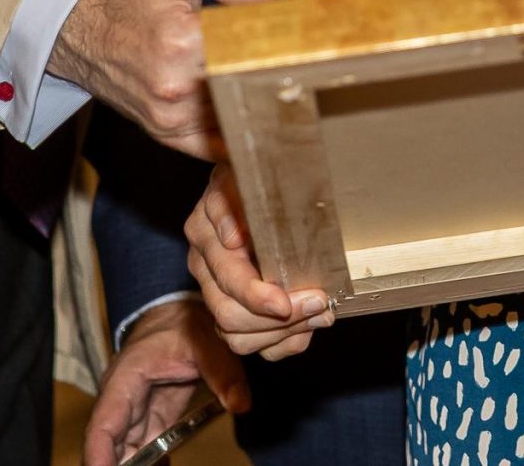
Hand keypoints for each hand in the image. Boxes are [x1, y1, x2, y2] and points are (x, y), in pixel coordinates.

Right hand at [51, 0, 275, 158]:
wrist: (82, 33)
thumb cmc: (134, 0)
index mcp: (181, 40)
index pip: (252, 46)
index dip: (277, 38)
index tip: (291, 33)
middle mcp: (174, 86)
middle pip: (249, 83)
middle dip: (270, 68)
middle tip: (290, 55)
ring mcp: (170, 117)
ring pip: (237, 114)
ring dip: (254, 97)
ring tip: (266, 75)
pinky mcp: (168, 135)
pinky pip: (218, 144)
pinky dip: (236, 129)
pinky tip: (247, 107)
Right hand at [83, 298, 247, 465]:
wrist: (183, 313)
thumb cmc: (186, 322)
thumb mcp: (209, 342)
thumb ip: (224, 373)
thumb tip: (241, 405)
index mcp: (126, 377)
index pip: (103, 423)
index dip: (98, 454)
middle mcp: (122, 397)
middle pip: (110, 443)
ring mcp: (133, 410)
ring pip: (124, 449)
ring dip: (135, 465)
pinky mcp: (149, 417)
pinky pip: (142, 447)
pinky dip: (149, 462)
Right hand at [184, 162, 333, 360]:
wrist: (249, 184)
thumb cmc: (248, 178)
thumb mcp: (238, 177)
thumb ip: (231, 204)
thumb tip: (232, 238)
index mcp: (204, 237)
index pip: (227, 282)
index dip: (257, 297)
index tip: (287, 302)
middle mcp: (205, 270)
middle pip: (230, 320)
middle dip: (278, 321)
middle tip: (319, 304)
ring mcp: (217, 294)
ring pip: (240, 340)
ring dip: (284, 335)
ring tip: (320, 314)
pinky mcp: (237, 311)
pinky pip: (257, 346)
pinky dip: (285, 343)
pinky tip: (308, 327)